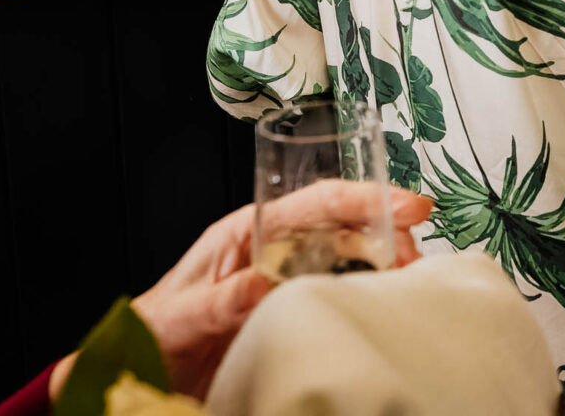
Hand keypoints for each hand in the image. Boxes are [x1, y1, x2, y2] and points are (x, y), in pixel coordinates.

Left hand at [113, 182, 430, 398]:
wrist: (147, 366)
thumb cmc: (158, 331)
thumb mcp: (182, 314)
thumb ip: (220, 299)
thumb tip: (263, 281)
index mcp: (250, 231)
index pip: (318, 201)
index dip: (366, 199)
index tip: (407, 206)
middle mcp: (277, 246)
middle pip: (346, 223)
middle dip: (388, 230)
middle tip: (417, 253)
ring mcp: (290, 275)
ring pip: (352, 254)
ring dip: (385, 259)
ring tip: (410, 275)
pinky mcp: (297, 305)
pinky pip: (343, 288)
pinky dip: (370, 289)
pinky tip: (386, 297)